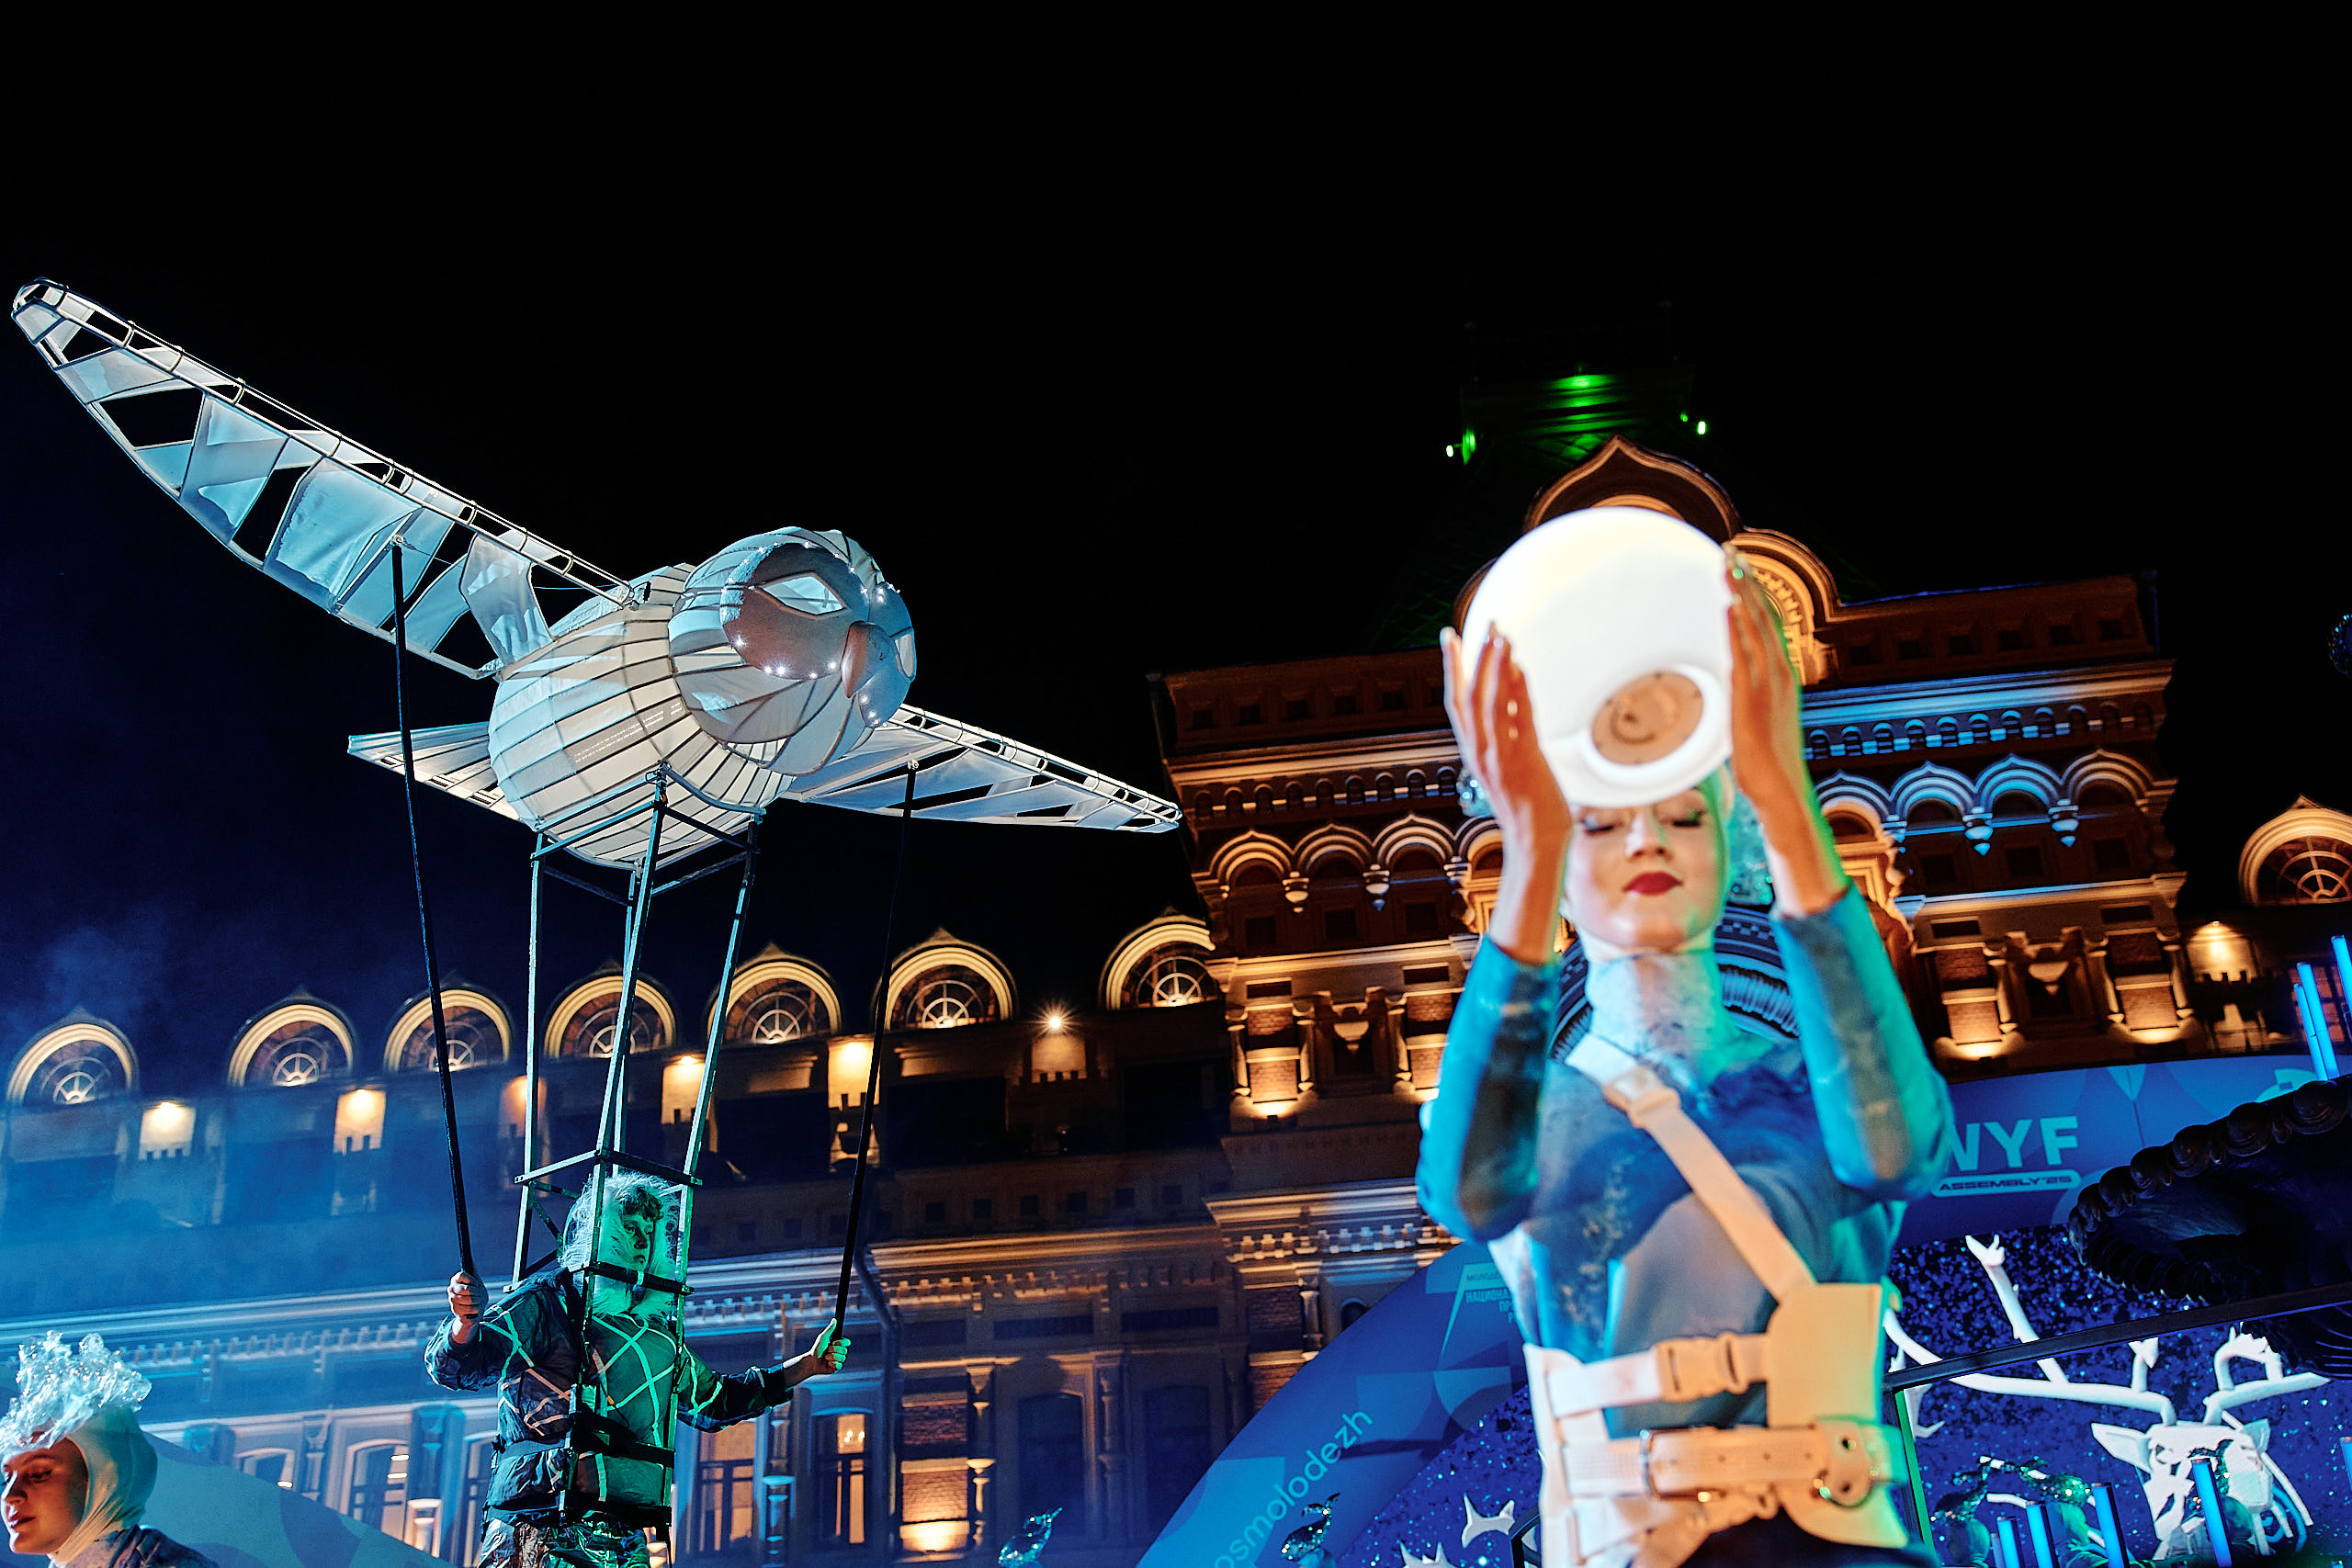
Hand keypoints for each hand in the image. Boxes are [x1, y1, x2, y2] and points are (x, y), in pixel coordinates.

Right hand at [447, 1271, 484, 1343]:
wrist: (476, 1310)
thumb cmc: (476, 1294)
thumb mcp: (476, 1281)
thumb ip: (473, 1270)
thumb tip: (470, 1257)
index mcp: (456, 1280)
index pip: (461, 1275)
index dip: (472, 1280)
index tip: (476, 1283)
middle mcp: (451, 1290)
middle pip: (466, 1288)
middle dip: (477, 1292)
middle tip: (479, 1294)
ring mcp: (452, 1301)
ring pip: (469, 1299)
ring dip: (478, 1301)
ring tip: (477, 1301)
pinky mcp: (455, 1311)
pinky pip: (470, 1308)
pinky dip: (476, 1309)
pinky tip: (474, 1309)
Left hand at [807, 1320, 850, 1373]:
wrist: (811, 1362)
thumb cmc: (816, 1349)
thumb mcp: (823, 1337)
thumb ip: (830, 1329)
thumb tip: (834, 1320)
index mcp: (838, 1345)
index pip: (847, 1342)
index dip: (841, 1342)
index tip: (833, 1342)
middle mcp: (839, 1352)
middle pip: (845, 1350)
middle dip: (834, 1350)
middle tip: (827, 1350)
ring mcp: (839, 1360)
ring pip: (842, 1358)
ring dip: (831, 1357)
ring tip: (825, 1358)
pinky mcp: (836, 1368)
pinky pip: (839, 1365)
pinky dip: (832, 1364)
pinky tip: (827, 1363)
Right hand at [1442, 626, 1571, 963]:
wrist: (1537, 846)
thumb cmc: (1531, 813)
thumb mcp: (1512, 771)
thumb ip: (1510, 739)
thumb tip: (1515, 705)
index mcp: (1476, 754)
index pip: (1457, 703)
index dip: (1453, 669)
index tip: (1451, 639)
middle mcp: (1483, 752)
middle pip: (1470, 695)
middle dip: (1476, 656)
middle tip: (1484, 624)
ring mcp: (1502, 757)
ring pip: (1490, 701)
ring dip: (1495, 665)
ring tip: (1502, 635)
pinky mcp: (1524, 761)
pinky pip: (1517, 717)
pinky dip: (1517, 690)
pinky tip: (1520, 667)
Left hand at [1724, 547, 1844, 913]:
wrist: (1781, 794)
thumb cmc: (1764, 765)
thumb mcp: (1755, 725)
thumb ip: (1744, 704)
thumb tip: (1728, 697)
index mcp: (1781, 679)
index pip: (1769, 627)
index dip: (1756, 596)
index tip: (1742, 569)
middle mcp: (1779, 676)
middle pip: (1765, 617)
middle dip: (1749, 583)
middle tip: (1731, 551)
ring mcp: (1769, 686)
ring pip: (1757, 629)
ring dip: (1742, 594)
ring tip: (1727, 564)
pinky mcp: (1754, 700)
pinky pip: (1745, 655)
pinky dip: (1738, 628)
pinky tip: (1727, 606)